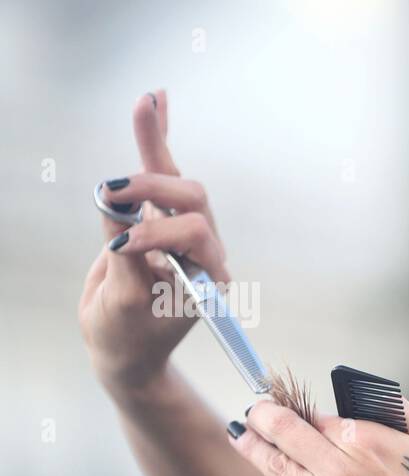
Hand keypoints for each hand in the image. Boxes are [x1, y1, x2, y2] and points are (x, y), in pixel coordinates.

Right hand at [78, 89, 229, 393]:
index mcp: (204, 276)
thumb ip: (125, 258)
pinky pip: (161, 174)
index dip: (158, 233)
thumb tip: (116, 209)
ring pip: (175, 179)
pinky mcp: (158, 219)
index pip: (194, 236)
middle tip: (112, 190)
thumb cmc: (126, 336)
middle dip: (154, 187)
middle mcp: (201, 250)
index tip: (121, 246)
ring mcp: (180, 232)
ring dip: (158, 142)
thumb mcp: (122, 304)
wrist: (124, 350)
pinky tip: (156, 101)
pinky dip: (157, 139)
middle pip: (191, 200)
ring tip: (147, 101)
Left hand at [195, 397, 408, 475]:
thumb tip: (371, 394)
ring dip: (247, 444)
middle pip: (283, 430)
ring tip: (237, 434)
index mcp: (369, 440)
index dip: (306, 415)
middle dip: (263, 415)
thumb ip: (405, 413)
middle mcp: (341, 469)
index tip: (298, 416)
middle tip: (254, 413)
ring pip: (269, 465)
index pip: (319, 417)